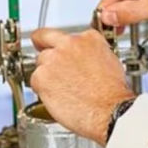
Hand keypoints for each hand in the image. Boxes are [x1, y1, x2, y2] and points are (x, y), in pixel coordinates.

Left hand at [29, 29, 133, 145]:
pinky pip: (35, 81)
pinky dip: (42, 90)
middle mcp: (69, 44)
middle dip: (46, 52)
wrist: (109, 111)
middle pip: (46, 42)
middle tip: (49, 64)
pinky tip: (56, 97)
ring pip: (40, 63)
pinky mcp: (41, 77)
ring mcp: (54, 59)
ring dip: (46, 74)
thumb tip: (82, 59)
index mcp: (89, 38)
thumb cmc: (112, 94)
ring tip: (60, 89)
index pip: (67, 35)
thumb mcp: (110, 63)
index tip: (63, 53)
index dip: (63, 46)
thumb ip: (91, 55)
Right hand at [97, 0, 147, 62]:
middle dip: (114, 9)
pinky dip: (130, 12)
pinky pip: (136, 1)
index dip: (106, 3)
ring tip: (115, 27)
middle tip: (105, 25)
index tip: (99, 18)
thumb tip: (108, 14)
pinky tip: (125, 22)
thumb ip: (127, 12)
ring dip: (121, 12)